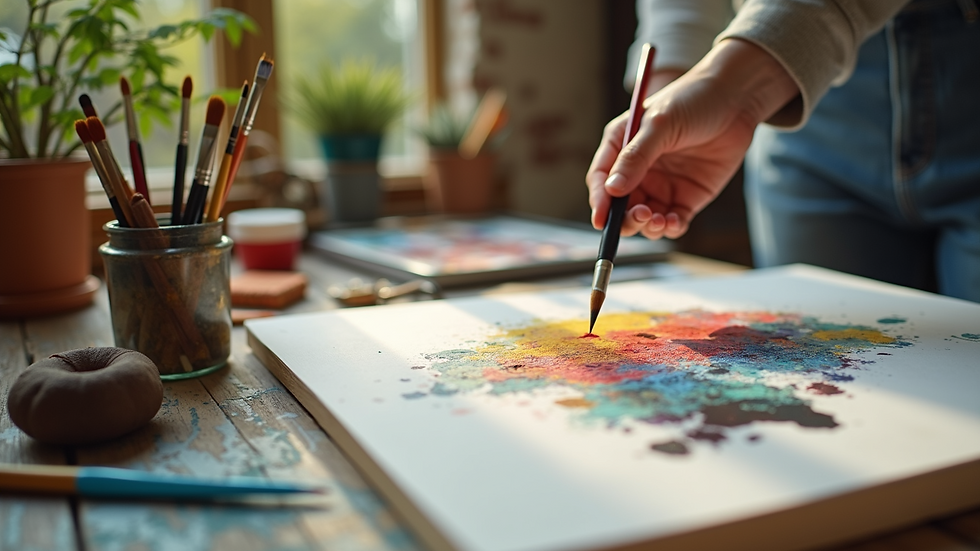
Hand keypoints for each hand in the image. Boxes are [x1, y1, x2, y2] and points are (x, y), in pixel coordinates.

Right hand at [587, 39, 798, 239]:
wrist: (736, 99)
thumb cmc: (694, 101)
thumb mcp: (660, 125)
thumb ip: (636, 157)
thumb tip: (612, 189)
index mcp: (621, 146)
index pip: (601, 179)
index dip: (600, 201)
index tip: (601, 219)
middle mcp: (638, 170)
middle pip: (620, 205)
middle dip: (624, 218)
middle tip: (639, 216)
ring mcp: (662, 185)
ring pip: (644, 218)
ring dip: (647, 227)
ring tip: (658, 220)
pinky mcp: (687, 197)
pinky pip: (672, 221)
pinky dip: (670, 228)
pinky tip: (673, 223)